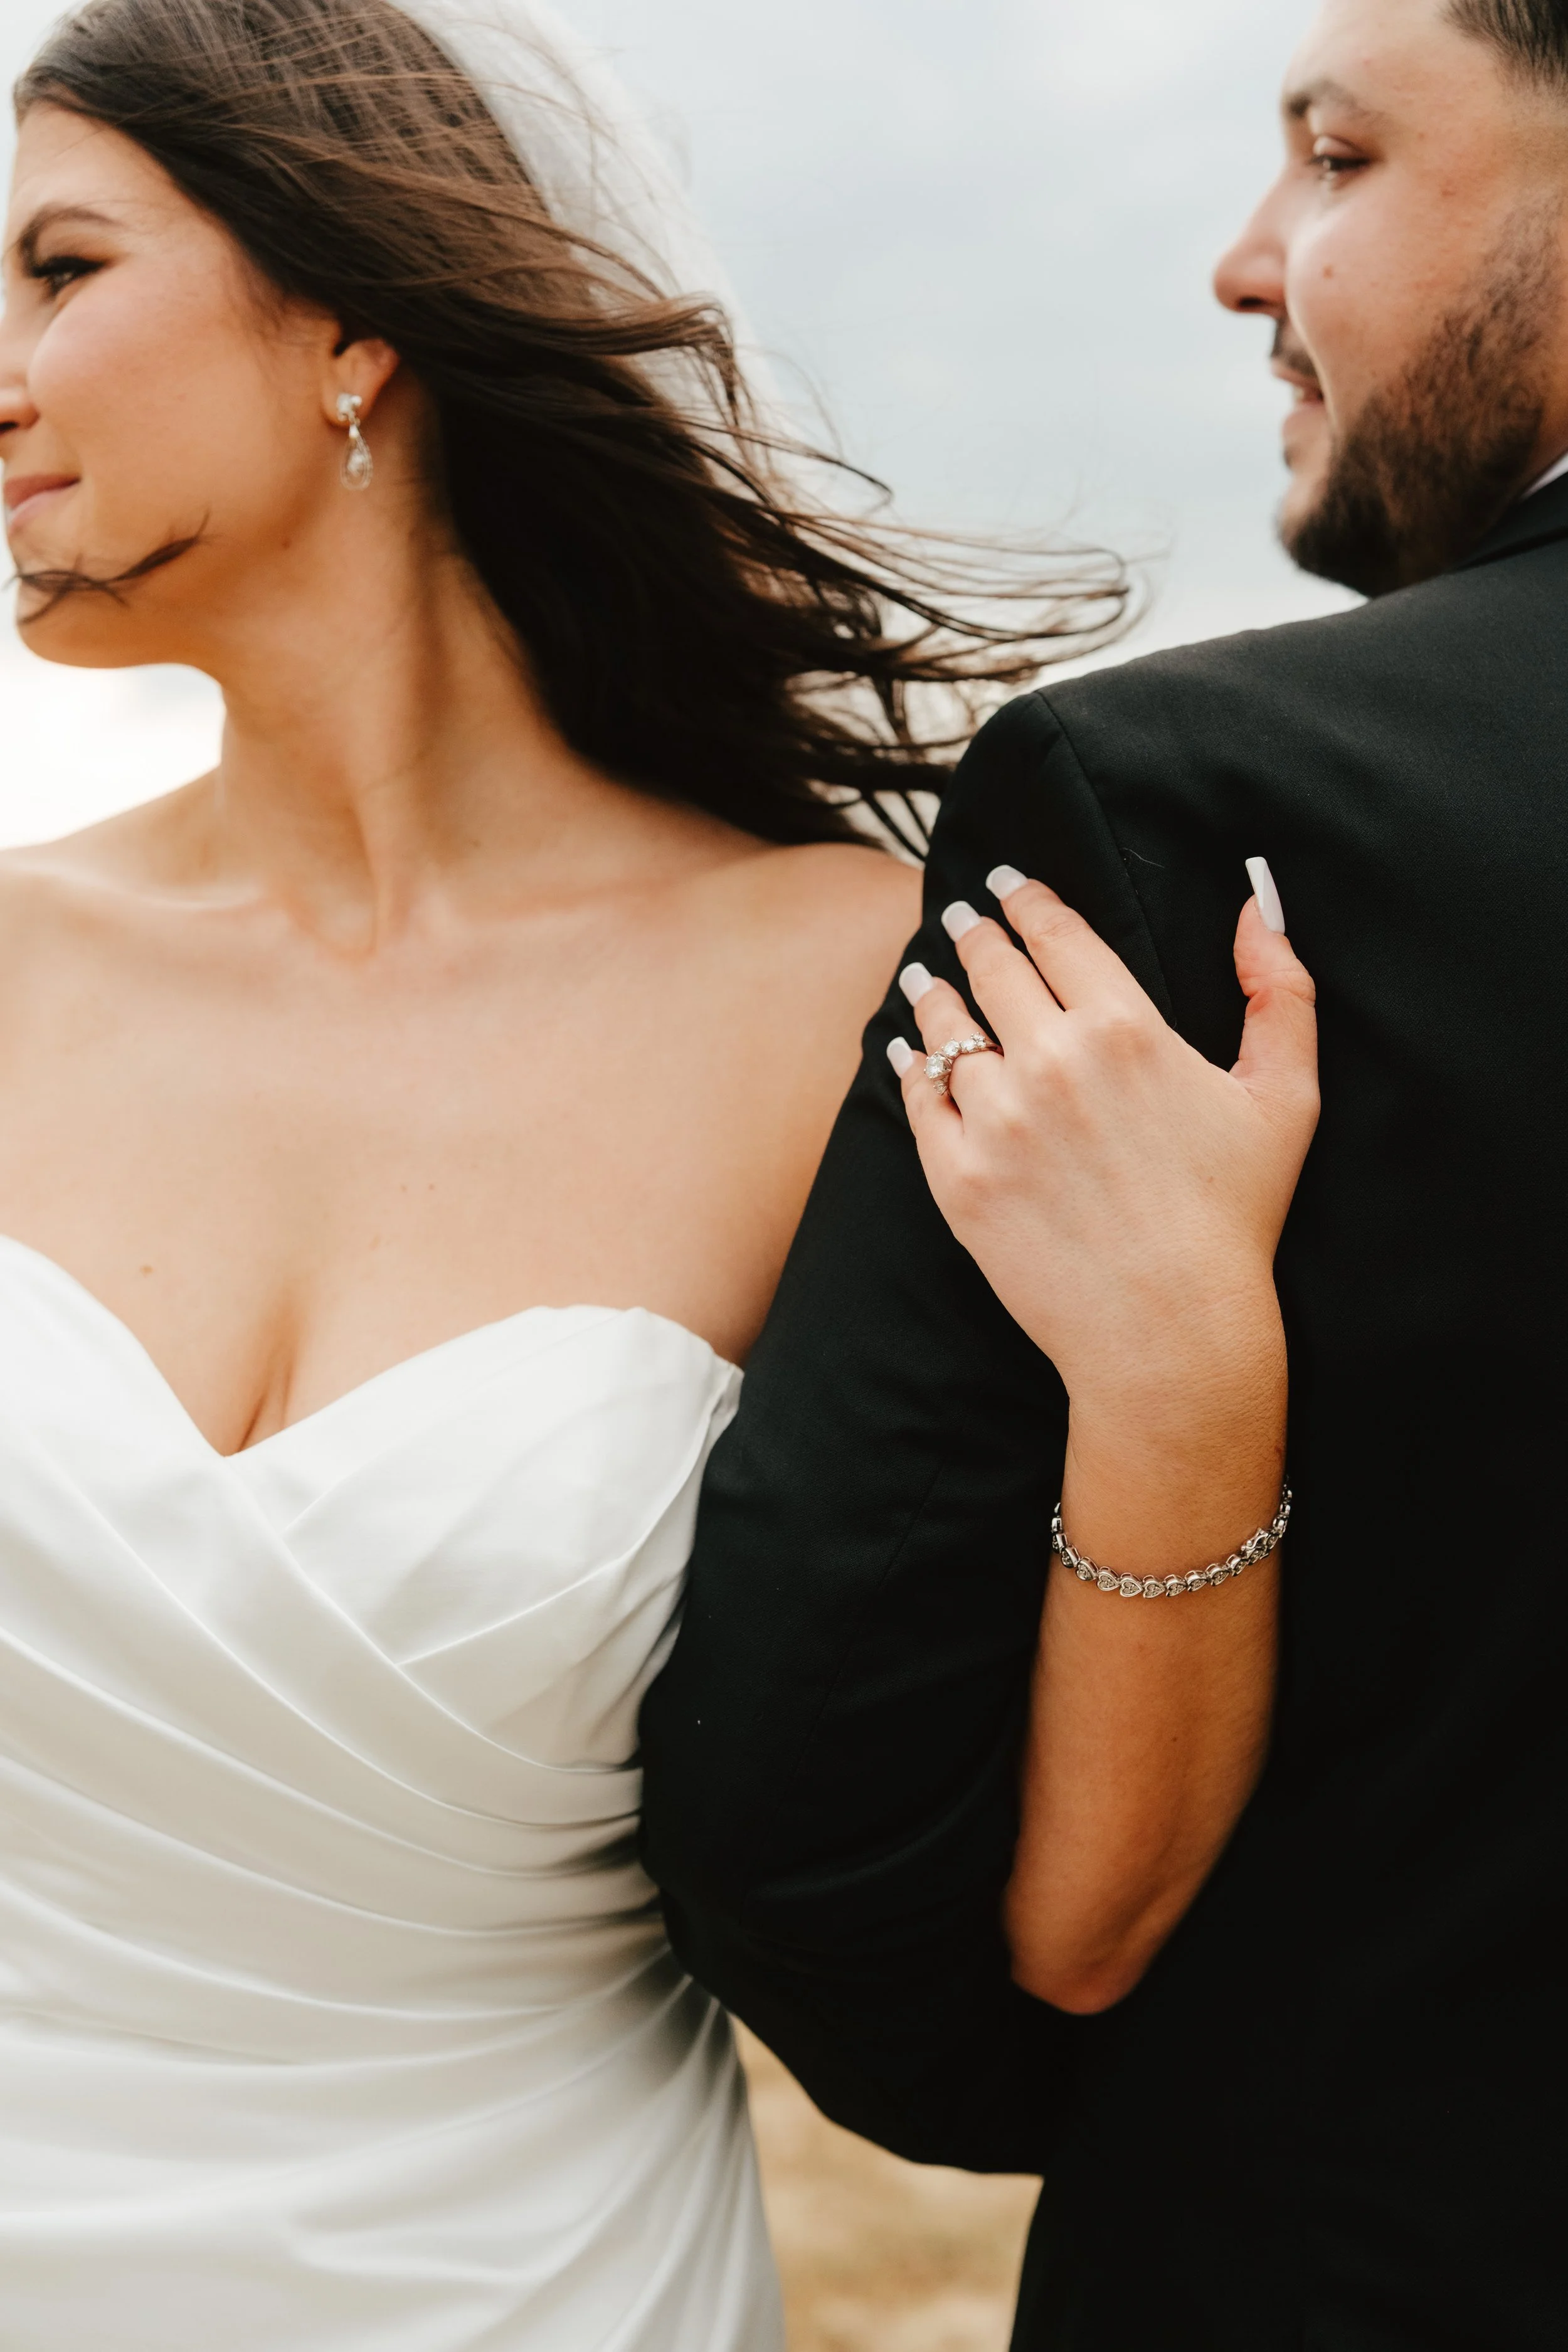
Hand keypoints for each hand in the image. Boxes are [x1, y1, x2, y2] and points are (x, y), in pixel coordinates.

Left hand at [889, 866, 1318, 1429]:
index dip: (1027, 898)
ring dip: (936, 991)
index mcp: (1124, 1028)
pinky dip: (909, 1065)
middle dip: (975, 931)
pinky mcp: (957, 1177)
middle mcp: (1049, 1061)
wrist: (1168, 1330)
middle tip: (962, 916)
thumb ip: (1281, 992)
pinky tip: (907, 1050)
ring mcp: (995, 1121)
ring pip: (946, 1027)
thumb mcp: (1285, 1096)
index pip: (1056, 933)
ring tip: (928, 975)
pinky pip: (917, 1100)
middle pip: (993, 967)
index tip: (1007, 882)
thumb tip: (1259, 903)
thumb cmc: (1234, 1216)